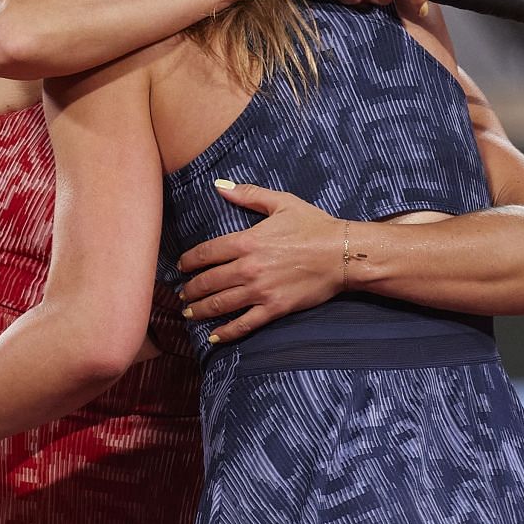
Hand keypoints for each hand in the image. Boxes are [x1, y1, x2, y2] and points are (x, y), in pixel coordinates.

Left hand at [175, 181, 346, 343]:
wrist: (342, 254)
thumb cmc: (314, 225)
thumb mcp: (282, 203)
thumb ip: (248, 195)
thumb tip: (219, 186)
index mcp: (247, 241)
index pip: (206, 253)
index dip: (188, 261)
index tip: (181, 267)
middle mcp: (248, 267)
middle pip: (208, 281)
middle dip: (190, 290)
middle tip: (182, 295)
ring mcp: (260, 290)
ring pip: (220, 304)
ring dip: (200, 310)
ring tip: (189, 314)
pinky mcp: (274, 308)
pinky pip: (244, 324)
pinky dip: (226, 332)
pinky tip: (213, 337)